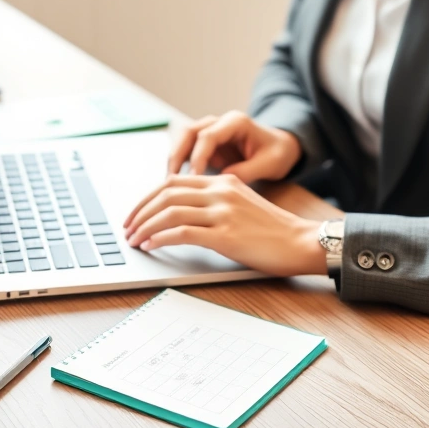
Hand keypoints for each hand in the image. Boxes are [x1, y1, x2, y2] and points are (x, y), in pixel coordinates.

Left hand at [123, 174, 332, 276]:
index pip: (173, 182)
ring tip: (134, 240)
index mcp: (222, 182)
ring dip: (146, 226)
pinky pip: (183, 232)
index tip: (135, 213)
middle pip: (166, 193)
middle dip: (140, 212)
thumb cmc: (273, 231)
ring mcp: (223, 212)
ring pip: (170, 212)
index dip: (148, 198)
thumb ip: (215, 203)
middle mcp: (220, 191)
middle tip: (127, 228)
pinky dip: (161, 238)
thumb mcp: (241, 205)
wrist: (301, 242)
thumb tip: (181, 217)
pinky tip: (152, 245)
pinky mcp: (225, 235)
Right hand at [169, 111, 301, 182]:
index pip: (208, 136)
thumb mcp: (270, 163)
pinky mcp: (203, 145)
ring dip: (173, 161)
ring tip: (168, 185)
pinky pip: (185, 152)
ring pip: (181, 141)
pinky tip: (175, 186)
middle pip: (187, 132)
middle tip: (171, 181)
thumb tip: (219, 182)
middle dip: (177, 156)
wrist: (279, 148)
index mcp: (235, 122)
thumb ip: (247, 171)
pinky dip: (178, 167)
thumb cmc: (277, 154)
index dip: (198, 158)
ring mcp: (208, 132)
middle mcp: (218, 122)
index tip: (194, 180)